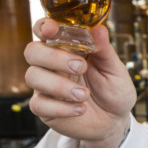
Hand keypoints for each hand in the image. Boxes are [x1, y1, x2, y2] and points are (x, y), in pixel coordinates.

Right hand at [24, 18, 136, 144]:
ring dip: (59, 85)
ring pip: (33, 76)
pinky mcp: (45, 108)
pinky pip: (38, 104)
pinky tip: (80, 109)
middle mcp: (53, 65)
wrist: (115, 121)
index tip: (53, 29)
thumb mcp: (115, 70)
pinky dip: (61, 107)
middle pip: (33, 51)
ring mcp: (46, 86)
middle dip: (53, 57)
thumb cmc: (114, 91)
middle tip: (80, 67)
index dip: (44, 27)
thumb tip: (99, 28)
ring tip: (84, 95)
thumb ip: (105, 51)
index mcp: (69, 50)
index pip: (46, 32)